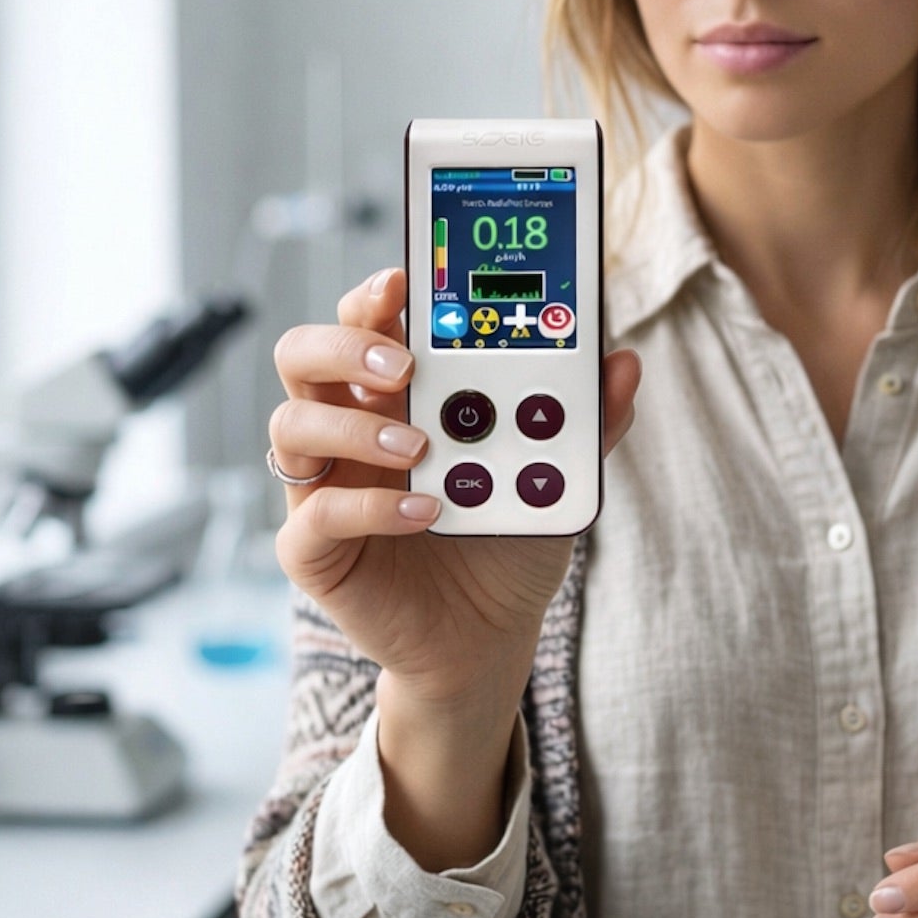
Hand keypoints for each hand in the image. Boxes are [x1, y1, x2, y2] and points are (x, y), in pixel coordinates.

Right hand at [269, 266, 641, 706]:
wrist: (488, 636)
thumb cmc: (507, 539)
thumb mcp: (557, 477)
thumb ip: (588, 422)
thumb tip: (625, 361)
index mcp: (398, 393)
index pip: (366, 321)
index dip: (374, 295)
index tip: (406, 281)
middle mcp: (350, 426)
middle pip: (304, 353)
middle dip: (345, 343)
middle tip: (405, 364)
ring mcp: (325, 484)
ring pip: (292, 424)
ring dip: (354, 426)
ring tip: (420, 445)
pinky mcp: (314, 548)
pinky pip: (316, 514)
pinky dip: (371, 506)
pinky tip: (425, 510)